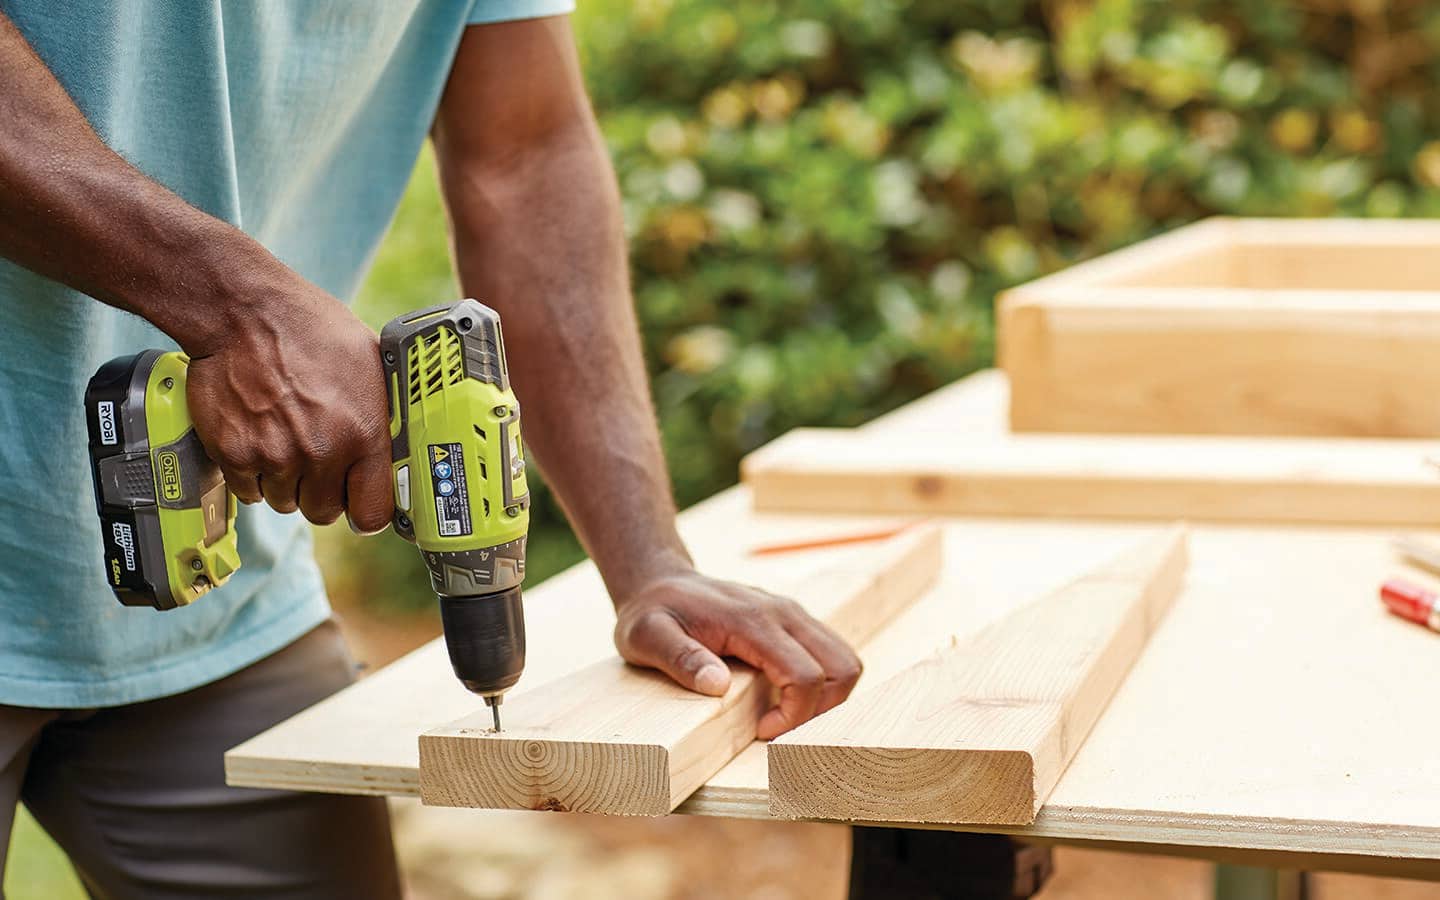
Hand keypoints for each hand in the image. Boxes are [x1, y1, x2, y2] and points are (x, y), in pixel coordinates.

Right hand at [182, 279, 393, 532]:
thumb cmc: (312, 330)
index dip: (366, 511)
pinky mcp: (235, 454)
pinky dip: (252, 474)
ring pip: (284, 503)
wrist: (245, 312)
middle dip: (321, 493)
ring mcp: (276, 456)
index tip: (359, 502)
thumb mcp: (371, 366)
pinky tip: (258, 438)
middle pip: (323, 512)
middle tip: (315, 461)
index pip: (373, 513)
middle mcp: (322, 452)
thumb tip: (393, 452)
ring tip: (284, 439)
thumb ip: (381, 417)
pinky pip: (248, 491)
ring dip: (285, 482)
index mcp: (364, 433)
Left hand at [613, 571, 862, 738]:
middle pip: (842, 668)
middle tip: (781, 729)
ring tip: (787, 717)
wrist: (660, 582)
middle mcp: (784, 613)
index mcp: (753, 620)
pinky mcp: (793, 622)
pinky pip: (830, 654)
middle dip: (822, 710)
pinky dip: (823, 684)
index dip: (794, 715)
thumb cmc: (653, 613)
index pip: (805, 675)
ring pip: (845, 660)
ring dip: (828, 698)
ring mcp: (792, 615)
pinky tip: (787, 698)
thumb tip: (717, 685)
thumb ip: (680, 658)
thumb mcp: (647, 636)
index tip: (762, 731)